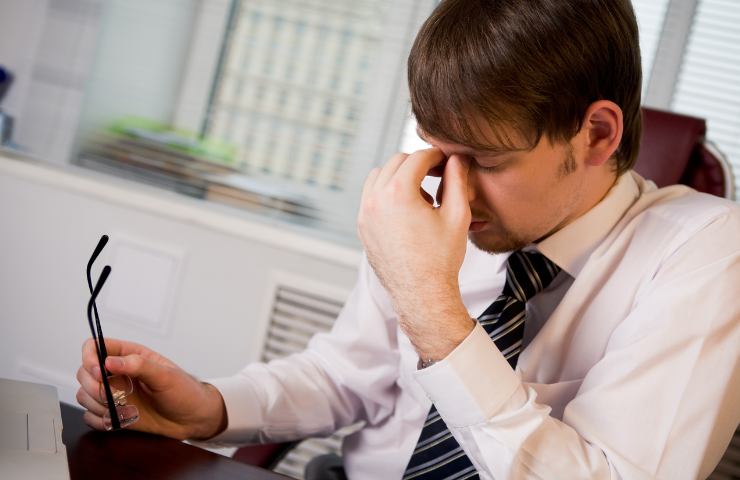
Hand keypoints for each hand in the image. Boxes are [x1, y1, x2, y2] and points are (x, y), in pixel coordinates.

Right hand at [76, 338, 226, 439]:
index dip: (89, 357)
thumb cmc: (184, 392)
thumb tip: (110, 361)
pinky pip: (91, 416)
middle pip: (84, 372)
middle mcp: (118, 373)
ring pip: (84, 395)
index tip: (98, 372)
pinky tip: (121, 421)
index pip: (95, 347)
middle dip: (93, 386)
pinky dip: (100, 421)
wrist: (193, 419)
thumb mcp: (165, 375)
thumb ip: (138, 365)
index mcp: (130, 355)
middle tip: (113, 396)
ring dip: (98, 405)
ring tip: (124, 409)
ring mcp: (114, 394)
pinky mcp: (113, 413)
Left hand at [357, 149, 474, 358]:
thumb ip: (457, 181)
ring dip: (398, 176)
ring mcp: (365, 214)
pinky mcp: (362, 227)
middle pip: (396, 162)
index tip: (447, 161)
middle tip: (436, 174)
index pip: (417, 158)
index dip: (436, 156)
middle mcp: (375, 200)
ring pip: (378, 176)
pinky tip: (407, 209)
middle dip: (417, 164)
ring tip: (421, 195)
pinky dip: (386, 193)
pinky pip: (371, 196)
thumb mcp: (457, 215)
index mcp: (398, 193)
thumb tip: (456, 159)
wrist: (421, 294)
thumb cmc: (441, 259)